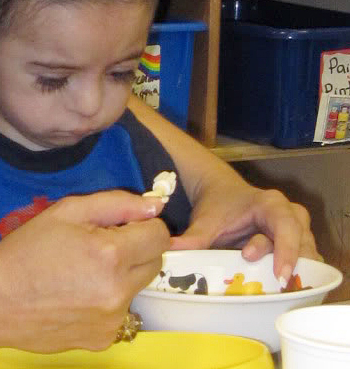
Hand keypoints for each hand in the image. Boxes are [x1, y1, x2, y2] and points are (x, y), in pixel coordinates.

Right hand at [0, 191, 169, 351]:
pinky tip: (76, 297)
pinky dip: (106, 303)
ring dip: (121, 277)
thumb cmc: (26, 250)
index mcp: (110, 254)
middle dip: (135, 250)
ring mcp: (112, 320)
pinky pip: (119, 314)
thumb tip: (154, 208)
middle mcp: (118, 291)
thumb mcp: (66, 212)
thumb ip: (116, 203)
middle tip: (98, 247)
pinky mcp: (102, 339)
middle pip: (155, 263)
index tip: (120, 227)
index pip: (159, 236)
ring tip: (82, 274)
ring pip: (137, 289)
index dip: (142, 226)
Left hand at [171, 183, 319, 283]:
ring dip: (297, 269)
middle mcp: (290, 215)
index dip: (287, 251)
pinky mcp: (292, 244)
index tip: (280, 274)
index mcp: (271, 205)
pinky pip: (303, 260)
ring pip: (307, 252)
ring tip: (281, 288)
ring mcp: (295, 230)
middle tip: (279, 284)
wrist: (219, 192)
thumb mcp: (206, 220)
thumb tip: (172, 250)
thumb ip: (193, 237)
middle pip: (302, 241)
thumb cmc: (216, 204)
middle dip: (293, 262)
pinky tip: (283, 287)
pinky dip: (296, 272)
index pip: (287, 227)